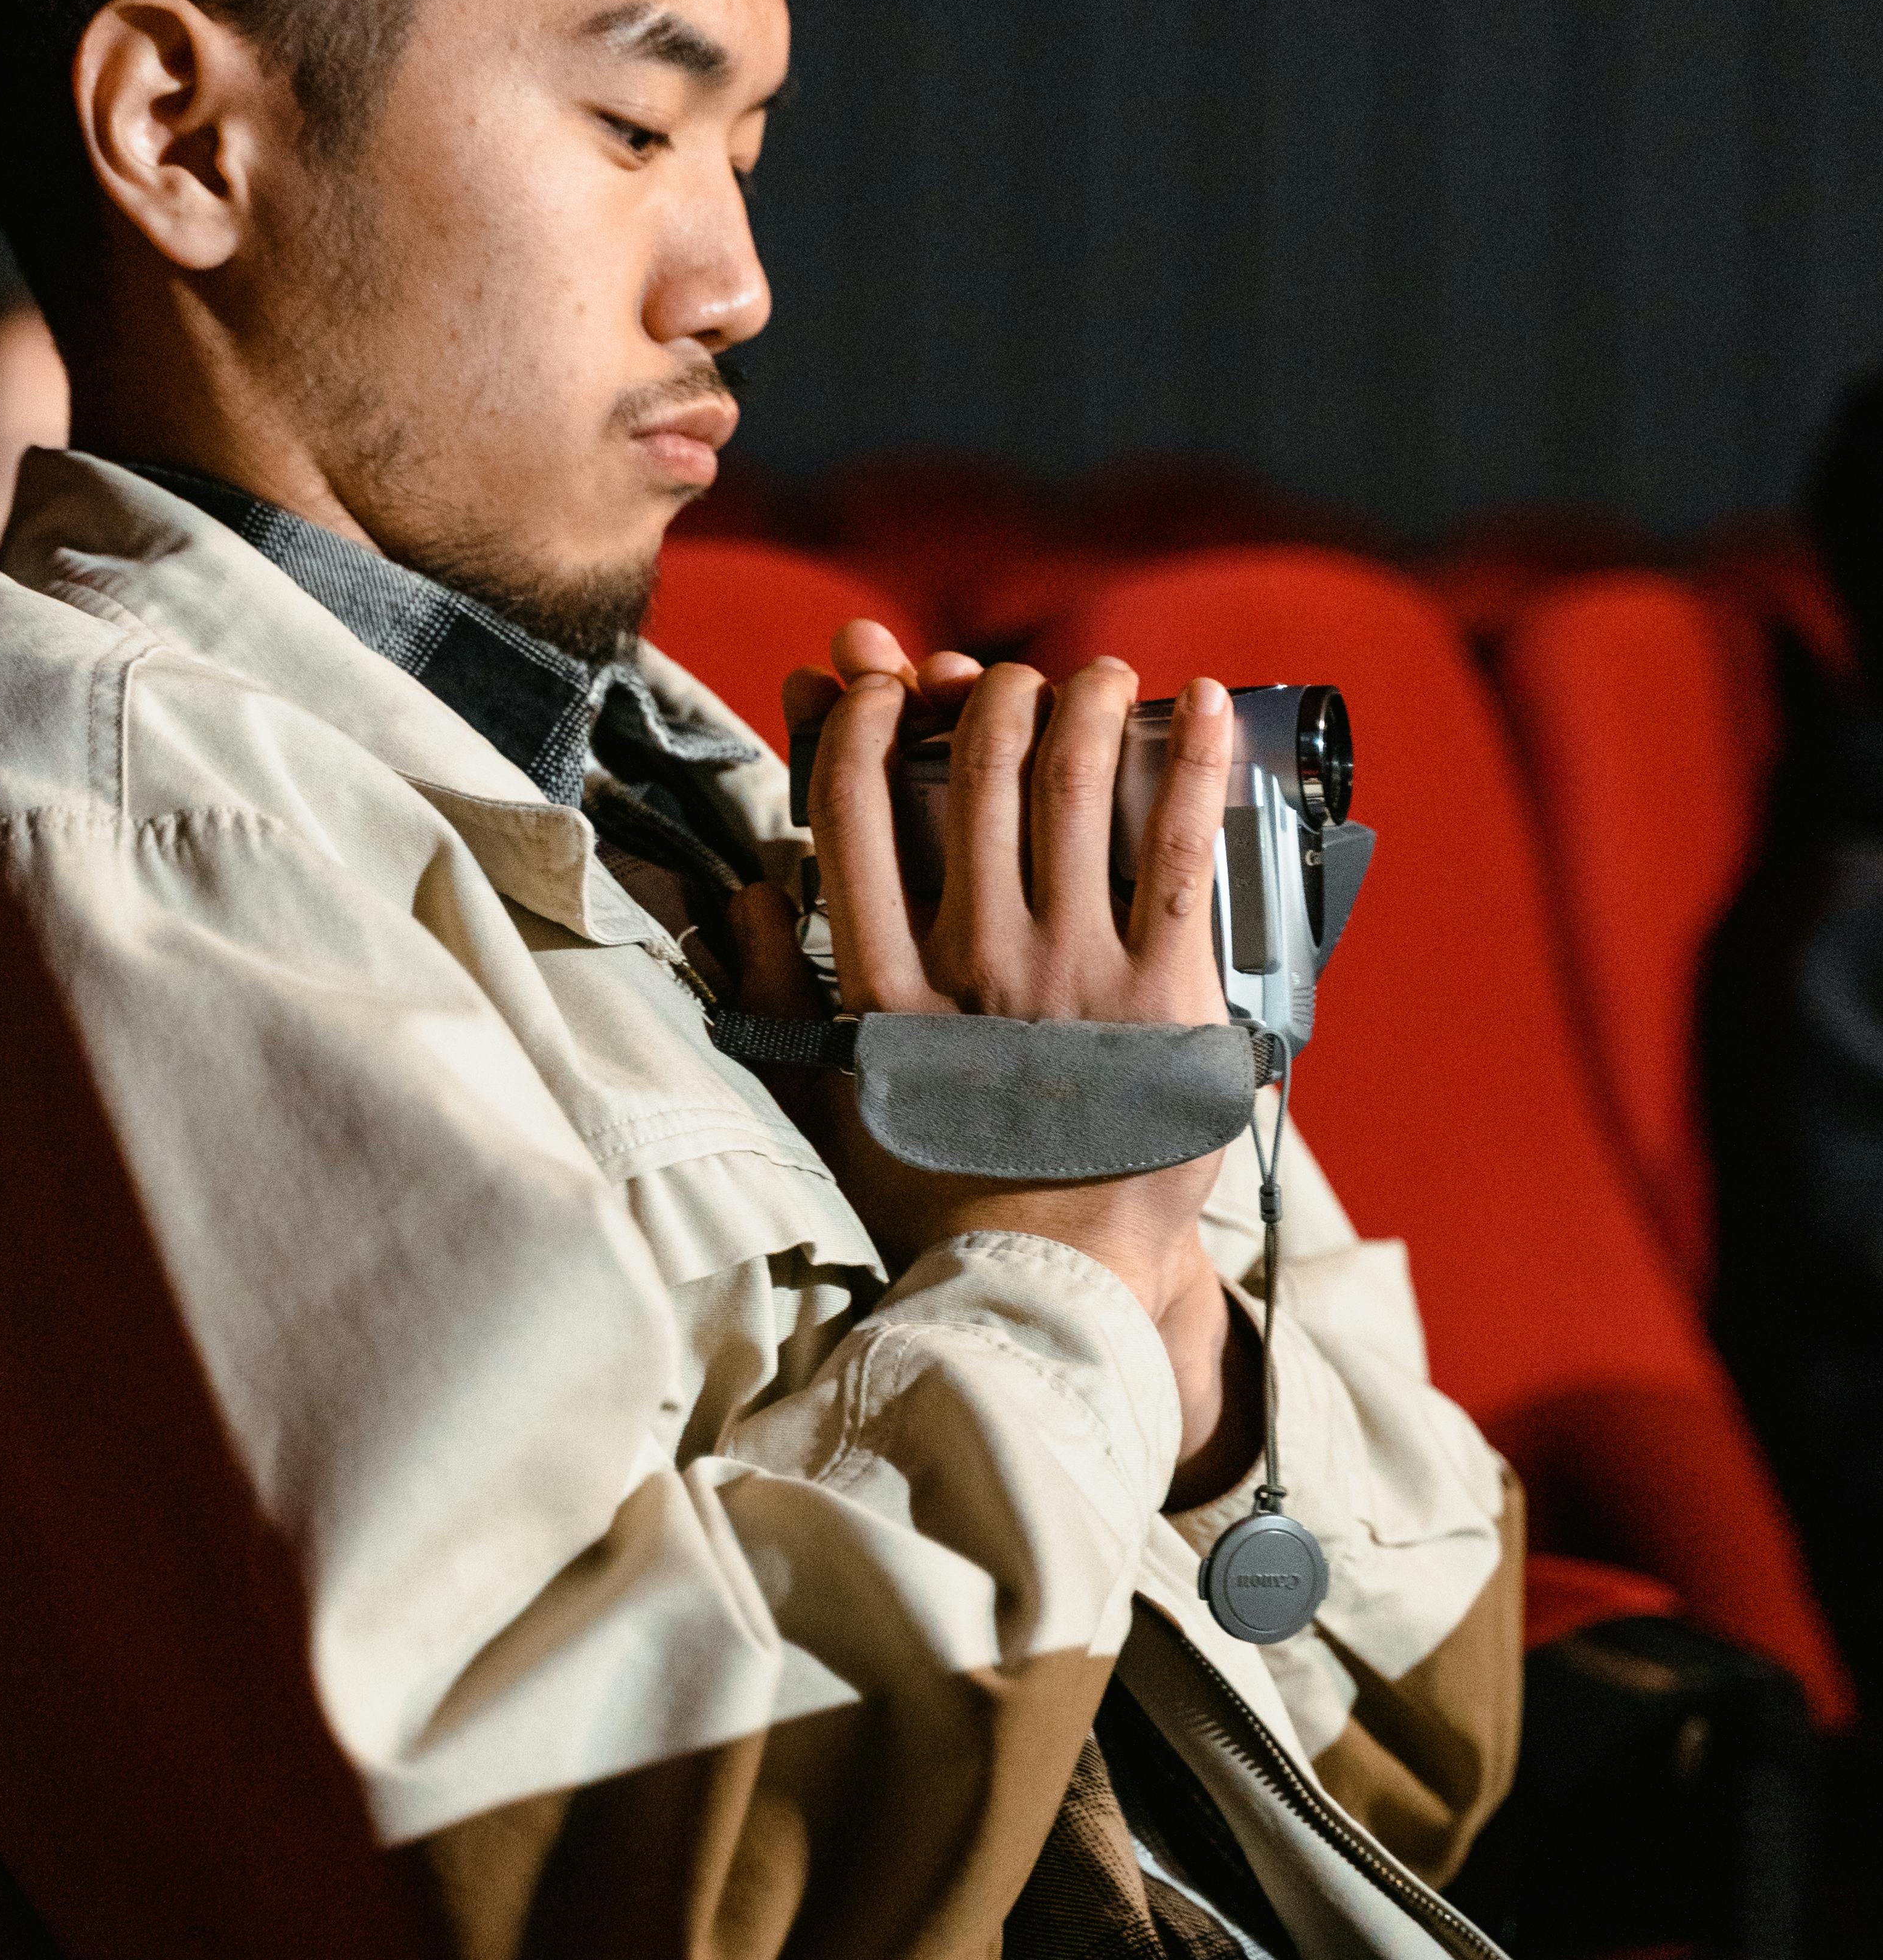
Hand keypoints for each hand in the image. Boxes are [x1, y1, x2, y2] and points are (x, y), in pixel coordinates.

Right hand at [725, 620, 1256, 1495]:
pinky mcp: (1168, 998)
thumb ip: (777, 996)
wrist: (1054, 1284)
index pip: (854, 810)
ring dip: (1089, 703)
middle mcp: (975, 967)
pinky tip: (1212, 704)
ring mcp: (1075, 979)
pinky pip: (1182, 852)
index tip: (885, 686)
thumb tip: (747, 891)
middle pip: (974, 776)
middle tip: (1011, 680)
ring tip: (1100, 675)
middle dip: (991, 696)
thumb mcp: (829, 1103)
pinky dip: (1199, 764)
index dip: (866, 722)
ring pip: (1076, 787)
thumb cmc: (936, 1196)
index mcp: (885, 989)